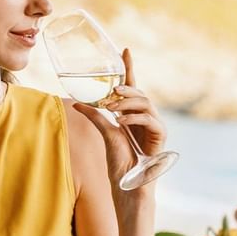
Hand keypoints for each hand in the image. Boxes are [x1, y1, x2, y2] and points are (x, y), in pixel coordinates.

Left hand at [73, 48, 166, 189]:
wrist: (128, 185)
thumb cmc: (119, 162)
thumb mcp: (105, 134)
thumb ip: (95, 116)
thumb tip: (77, 102)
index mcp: (133, 114)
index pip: (131, 86)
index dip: (129, 68)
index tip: (124, 49)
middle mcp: (145, 117)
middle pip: (140, 93)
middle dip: (126, 88)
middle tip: (113, 90)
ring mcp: (154, 126)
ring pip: (145, 104)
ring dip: (128, 103)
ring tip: (112, 107)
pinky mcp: (160, 137)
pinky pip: (149, 120)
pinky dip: (134, 118)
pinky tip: (120, 120)